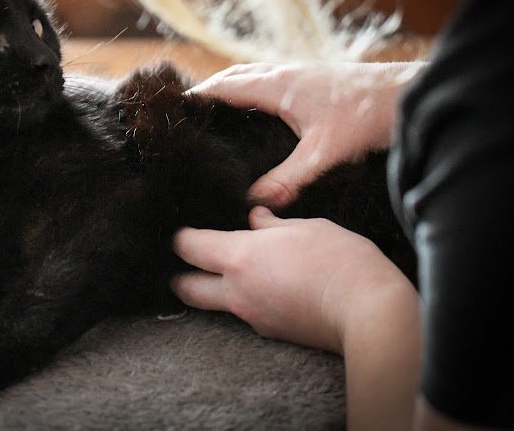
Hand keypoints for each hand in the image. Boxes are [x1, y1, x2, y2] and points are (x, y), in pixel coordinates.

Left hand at [172, 206, 414, 353]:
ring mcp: (253, 316)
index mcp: (240, 257)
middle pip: (186, 288)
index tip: (184, 230)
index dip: (181, 236)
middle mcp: (238, 292)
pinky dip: (249, 300)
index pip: (188, 247)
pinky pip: (248, 314)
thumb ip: (272, 225)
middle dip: (180, 275)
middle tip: (189, 262)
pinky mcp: (272, 333)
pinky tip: (270, 286)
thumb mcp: (307, 228)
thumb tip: (255, 219)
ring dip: (216, 289)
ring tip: (235, 271)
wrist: (371, 313)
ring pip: (217, 305)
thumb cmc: (342, 261)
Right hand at [189, 61, 423, 208]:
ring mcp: (298, 73)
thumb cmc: (368, 115)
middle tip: (184, 114)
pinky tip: (254, 111)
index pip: (224, 86)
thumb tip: (256, 203)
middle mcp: (283, 73)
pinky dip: (250, 89)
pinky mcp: (311, 79)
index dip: (196, 97)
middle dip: (206, 92)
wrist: (406, 92)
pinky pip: (268, 79)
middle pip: (232, 77)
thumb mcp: (325, 152)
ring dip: (227, 88)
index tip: (172, 110)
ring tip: (210, 111)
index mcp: (277, 85)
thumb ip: (290, 178)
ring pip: (251, 75)